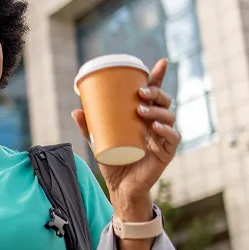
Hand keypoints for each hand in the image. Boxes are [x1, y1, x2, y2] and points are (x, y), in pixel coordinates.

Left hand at [72, 58, 180, 211]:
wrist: (120, 187)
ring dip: (157, 110)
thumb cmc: (113, 161)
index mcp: (144, 117)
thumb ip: (88, 127)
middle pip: (164, 102)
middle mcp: (157, 124)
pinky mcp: (166, 153)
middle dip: (156, 93)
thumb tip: (75, 111)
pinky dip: (166, 132)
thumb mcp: (97, 141)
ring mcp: (163, 138)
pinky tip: (157, 128)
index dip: (159, 78)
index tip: (161, 63)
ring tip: (141, 110)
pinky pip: (172, 139)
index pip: (154, 94)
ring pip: (169, 117)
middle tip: (140, 93)